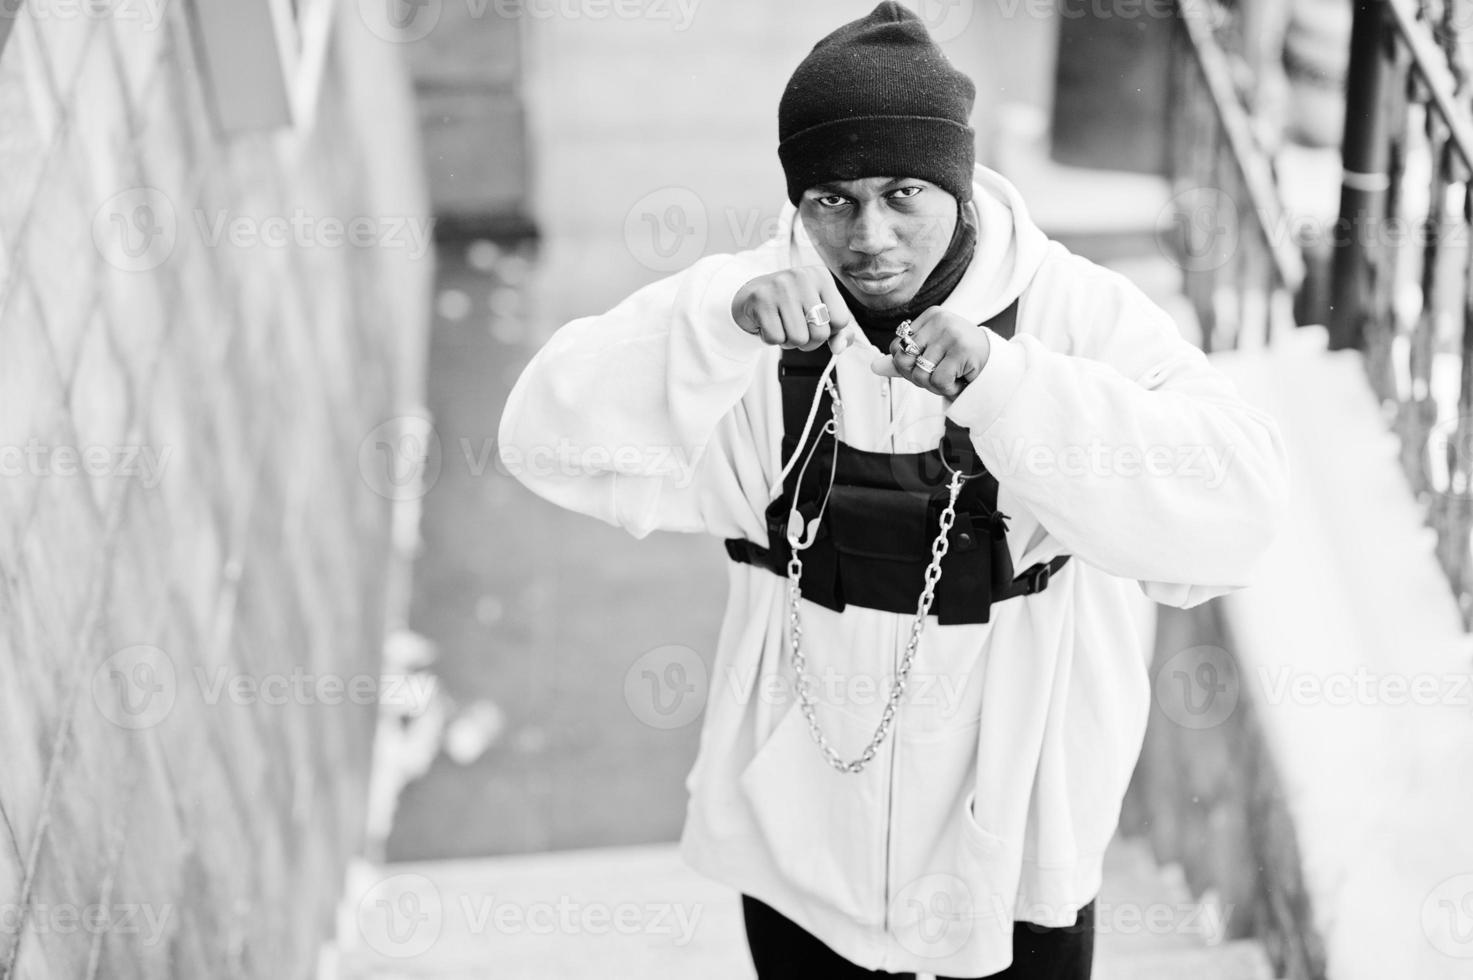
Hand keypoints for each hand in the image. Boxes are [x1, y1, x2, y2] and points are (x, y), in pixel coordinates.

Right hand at [732, 266, 860, 353]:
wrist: (750, 295)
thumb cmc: (791, 306)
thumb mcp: (819, 313)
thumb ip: (837, 332)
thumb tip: (839, 348)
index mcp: (821, 276)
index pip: (841, 321)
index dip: (828, 331)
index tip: (814, 322)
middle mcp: (802, 277)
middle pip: (820, 333)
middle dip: (809, 341)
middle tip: (796, 328)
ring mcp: (780, 286)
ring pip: (798, 339)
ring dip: (789, 342)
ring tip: (782, 325)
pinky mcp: (761, 299)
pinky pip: (775, 338)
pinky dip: (771, 339)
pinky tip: (768, 324)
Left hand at [871, 307, 989, 399]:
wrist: (997, 365)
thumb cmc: (960, 359)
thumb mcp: (929, 356)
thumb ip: (902, 361)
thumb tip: (873, 366)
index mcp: (929, 316)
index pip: (897, 347)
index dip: (907, 366)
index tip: (929, 366)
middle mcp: (939, 320)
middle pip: (904, 361)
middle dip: (918, 377)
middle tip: (939, 375)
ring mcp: (951, 333)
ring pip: (920, 374)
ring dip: (935, 386)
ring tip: (952, 376)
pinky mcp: (962, 350)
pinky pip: (938, 381)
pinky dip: (948, 389)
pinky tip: (961, 380)